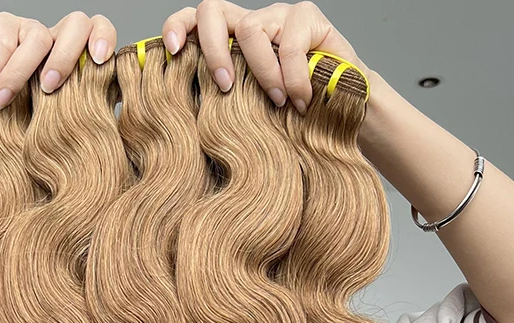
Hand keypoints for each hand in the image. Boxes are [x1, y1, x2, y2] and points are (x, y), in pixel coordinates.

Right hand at [0, 11, 116, 116]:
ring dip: (19, 74)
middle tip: (50, 87)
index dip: (104, 38)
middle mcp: (57, 38)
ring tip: (2, 103)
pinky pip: (3, 43)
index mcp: (78, 59)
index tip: (100, 61)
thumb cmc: (20, 132)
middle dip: (66, 56)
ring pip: (37, 38)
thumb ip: (83, 115)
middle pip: (76, 25)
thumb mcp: (55, 127)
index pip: (100, 31)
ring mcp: (28, 29)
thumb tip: (116, 120)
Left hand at [160, 1, 370, 114]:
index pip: (194, 20)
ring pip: (251, 29)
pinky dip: (293, 78)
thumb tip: (186, 121)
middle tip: (224, 87)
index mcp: (229, 42)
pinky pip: (291, 43)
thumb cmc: (291, 116)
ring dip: (261, 73)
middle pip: (212, 11)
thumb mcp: (250, 111)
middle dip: (211, 49)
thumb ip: (224, 103)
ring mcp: (278, 16)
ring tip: (277, 103)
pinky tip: (301, 101)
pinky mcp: (308, 16)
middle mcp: (250, 22)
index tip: (171, 50)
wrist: (342, 109)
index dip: (177, 27)